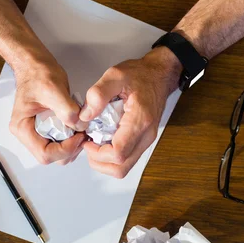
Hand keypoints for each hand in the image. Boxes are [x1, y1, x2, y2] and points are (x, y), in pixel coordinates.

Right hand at [10, 57, 86, 164]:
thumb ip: (66, 110)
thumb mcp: (53, 90)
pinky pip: (61, 141)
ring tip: (82, 128)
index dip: (65, 149)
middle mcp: (28, 133)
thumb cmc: (38, 73)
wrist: (35, 63)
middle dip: (70, 149)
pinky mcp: (47, 128)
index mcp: (22, 128)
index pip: (45, 154)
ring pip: (58, 152)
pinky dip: (72, 138)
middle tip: (83, 133)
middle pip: (52, 157)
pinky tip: (78, 125)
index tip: (79, 136)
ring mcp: (38, 132)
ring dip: (72, 145)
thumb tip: (79, 126)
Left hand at [79, 46, 181, 177]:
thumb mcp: (115, 76)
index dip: (97, 153)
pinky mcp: (143, 141)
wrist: (158, 75)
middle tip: (88, 145)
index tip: (87, 140)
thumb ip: (98, 94)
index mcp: (139, 120)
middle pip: (121, 168)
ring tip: (94, 143)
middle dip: (99, 162)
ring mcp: (146, 140)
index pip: (118, 153)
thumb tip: (85, 116)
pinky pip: (127, 159)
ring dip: (104, 161)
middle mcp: (146, 135)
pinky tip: (103, 140)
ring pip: (124, 167)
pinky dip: (111, 157)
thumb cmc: (139, 75)